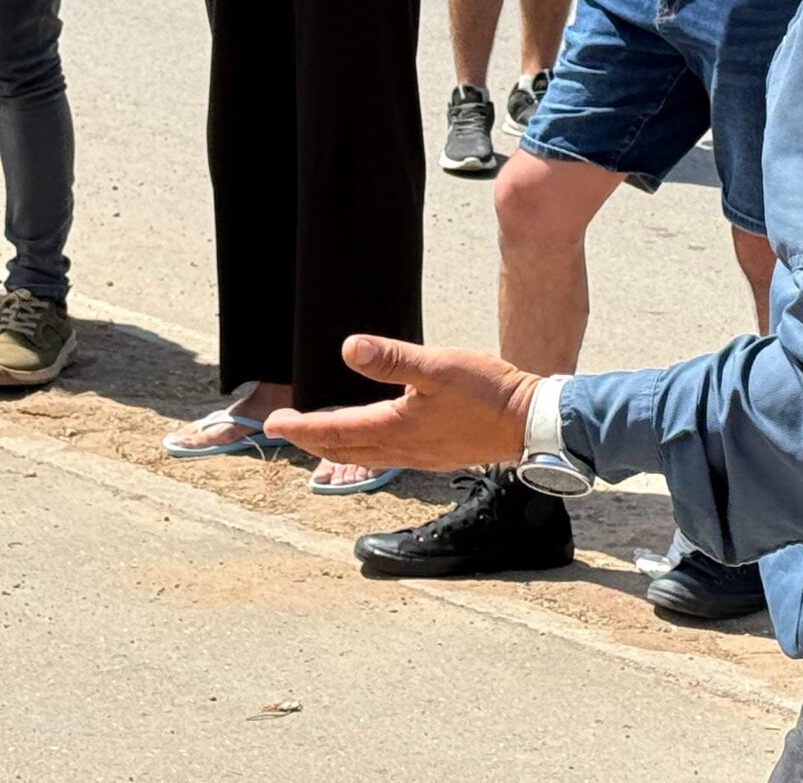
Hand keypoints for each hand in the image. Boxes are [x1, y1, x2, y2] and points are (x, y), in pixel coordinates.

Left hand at [263, 337, 540, 473]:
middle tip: (284, 430)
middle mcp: (403, 449)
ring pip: (365, 455)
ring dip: (337, 446)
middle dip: (311, 439)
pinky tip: (372, 439)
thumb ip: (392, 359)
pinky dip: (365, 449)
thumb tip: (349, 348)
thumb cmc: (488, 393)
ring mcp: (421, 455)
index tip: (271, 423)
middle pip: (344, 448)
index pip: (336, 430)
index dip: (300, 427)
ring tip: (318, 436)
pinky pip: (387, 455)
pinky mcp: (437, 454)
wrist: (531, 423)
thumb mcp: (437, 366)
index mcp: (396, 428)